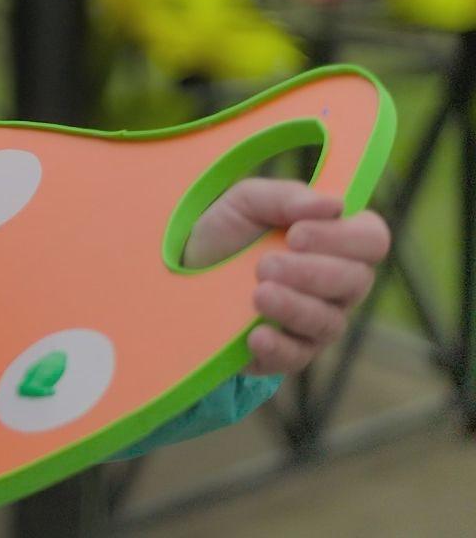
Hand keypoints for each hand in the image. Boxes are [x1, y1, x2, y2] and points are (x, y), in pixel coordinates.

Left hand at [182, 178, 390, 375]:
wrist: (182, 271)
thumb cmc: (229, 231)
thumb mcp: (247, 202)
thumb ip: (287, 197)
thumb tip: (333, 204)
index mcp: (337, 242)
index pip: (372, 239)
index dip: (343, 237)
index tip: (295, 234)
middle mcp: (337, 285)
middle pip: (355, 282)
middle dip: (311, 272)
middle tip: (265, 264)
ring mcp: (315, 322)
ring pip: (329, 322)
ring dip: (294, 307)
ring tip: (258, 294)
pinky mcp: (287, 352)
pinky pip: (297, 357)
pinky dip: (278, 347)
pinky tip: (256, 335)